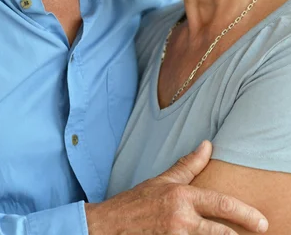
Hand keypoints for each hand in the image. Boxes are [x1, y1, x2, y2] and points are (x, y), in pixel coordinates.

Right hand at [86, 141, 267, 234]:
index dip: (244, 213)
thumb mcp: (163, 181)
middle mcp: (180, 219)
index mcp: (181, 197)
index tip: (261, 221)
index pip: (220, 204)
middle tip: (257, 234)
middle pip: (220, 233)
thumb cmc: (136, 202)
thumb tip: (208, 145)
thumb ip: (188, 165)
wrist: (108, 226)